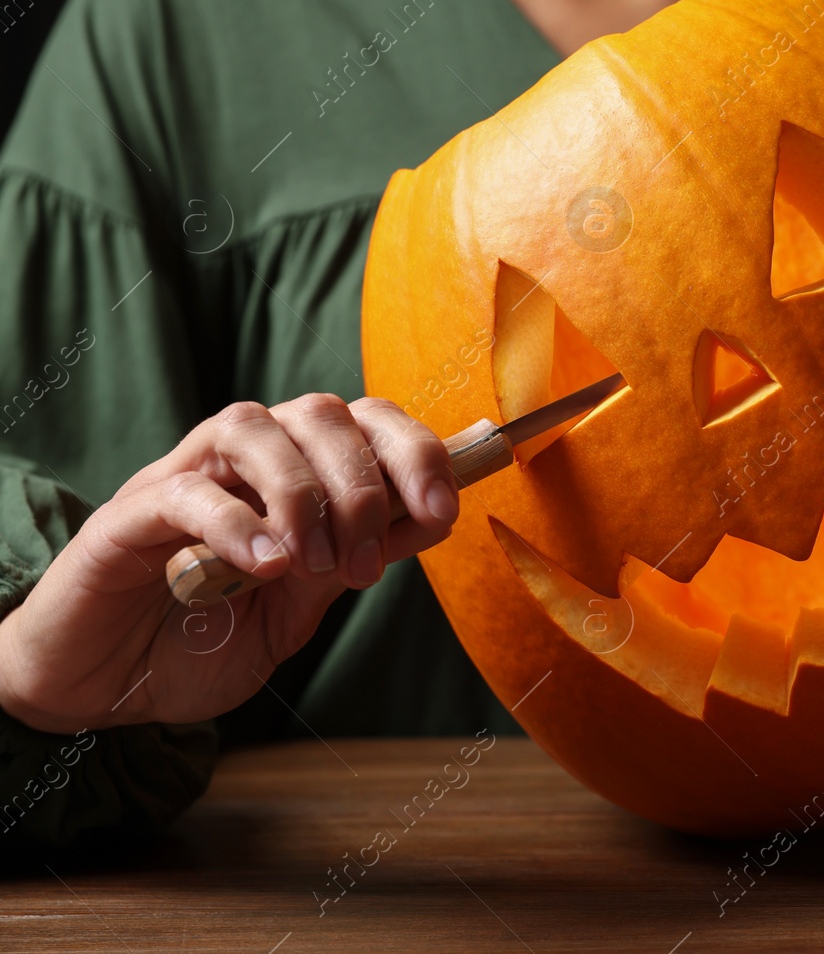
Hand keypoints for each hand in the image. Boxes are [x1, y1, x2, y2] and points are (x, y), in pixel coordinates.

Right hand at [0, 395, 458, 733]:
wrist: (100, 690)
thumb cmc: (199, 644)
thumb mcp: (294, 614)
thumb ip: (344, 568)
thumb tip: (420, 521)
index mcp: (295, 475)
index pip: (368, 422)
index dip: (415, 453)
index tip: (442, 510)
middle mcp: (243, 462)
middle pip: (320, 413)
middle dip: (361, 483)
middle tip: (362, 564)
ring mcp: (184, 479)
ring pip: (253, 429)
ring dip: (301, 493)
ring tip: (312, 564)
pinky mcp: (128, 517)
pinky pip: (188, 492)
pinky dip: (237, 522)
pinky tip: (263, 565)